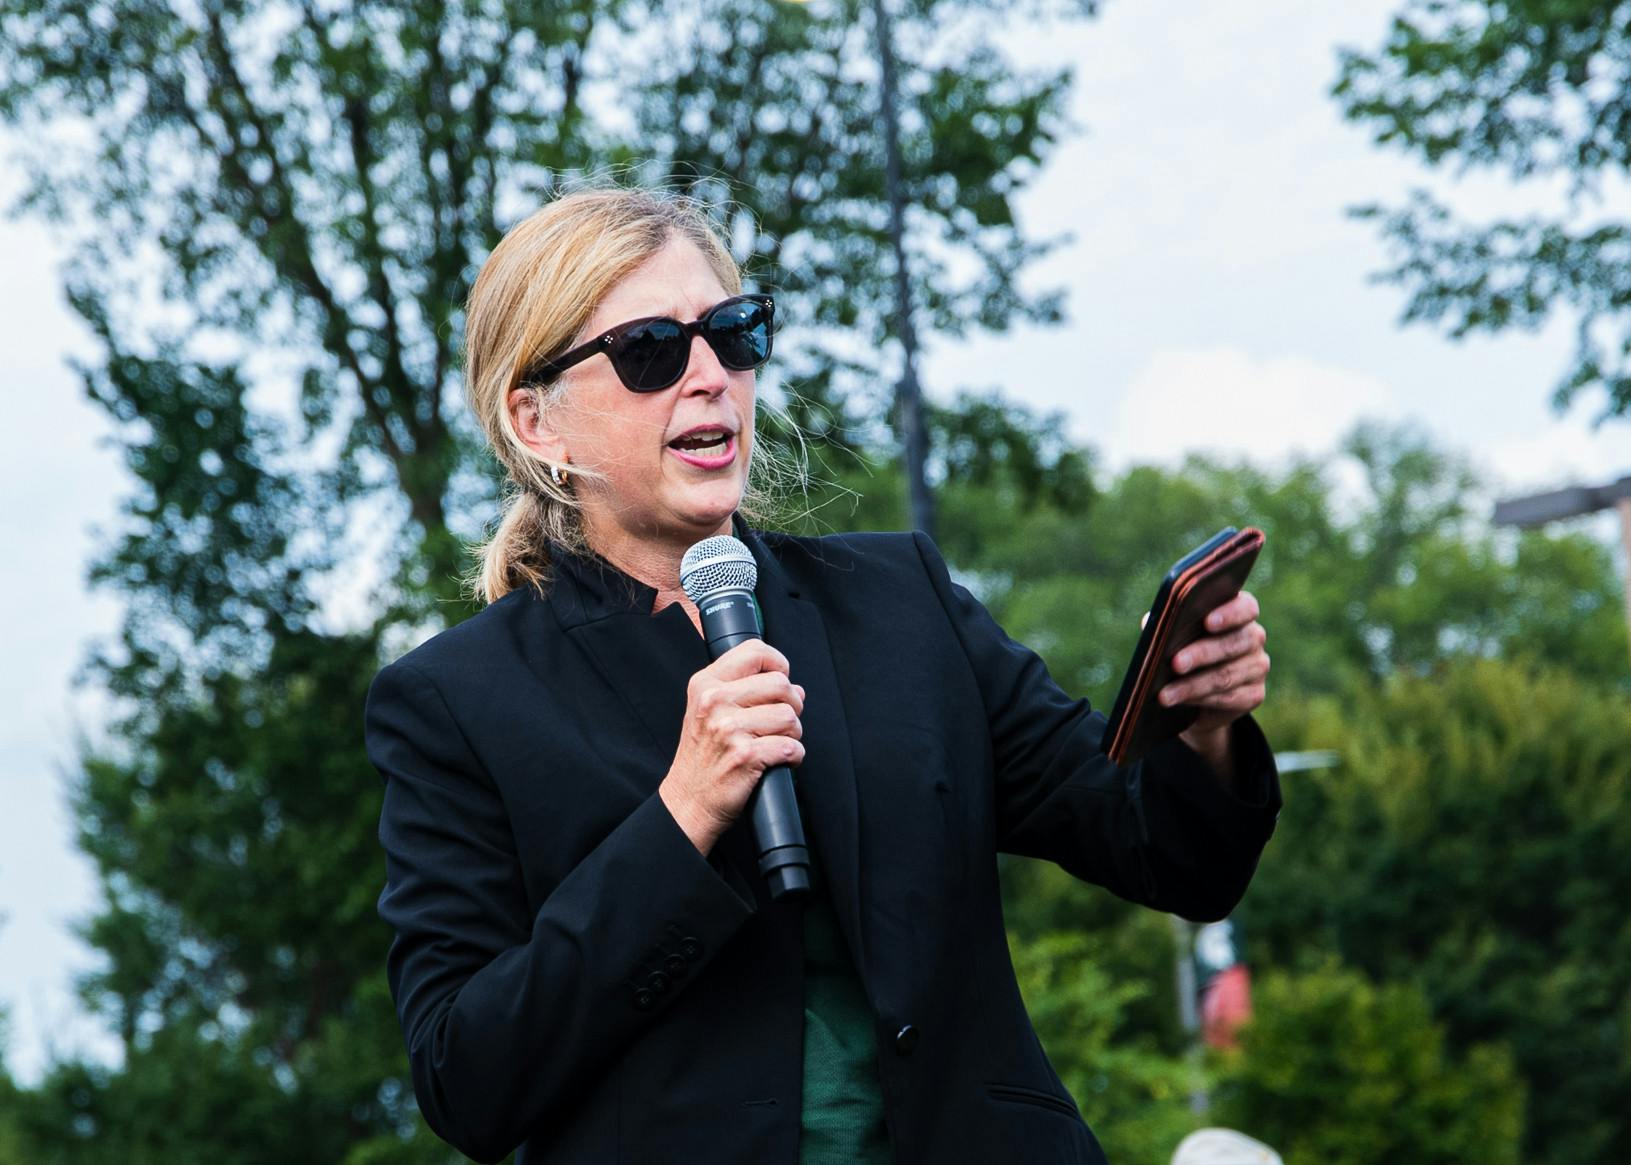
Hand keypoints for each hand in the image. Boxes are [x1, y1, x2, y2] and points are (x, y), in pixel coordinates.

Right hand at [659, 640, 805, 855]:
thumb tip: (795, 688)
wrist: (688, 801)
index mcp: (706, 684)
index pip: (755, 651)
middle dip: (792, 705)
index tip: (780, 681)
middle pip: (781, 684)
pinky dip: (793, 756)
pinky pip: (790, 747)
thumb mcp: (708, 712)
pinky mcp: (745, 756)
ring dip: (792, 734)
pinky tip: (778, 760)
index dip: (778, 664)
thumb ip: (745, 691)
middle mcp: (714, 702)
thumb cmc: (702, 757)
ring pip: (790, 716)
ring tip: (775, 742)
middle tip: (780, 722)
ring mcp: (728, 729)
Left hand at [1160, 590, 1269, 773]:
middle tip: (1176, 663)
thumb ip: (1167, 624)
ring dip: (1192, 685)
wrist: (1196, 697)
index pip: (1245, 607)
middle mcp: (1254, 637)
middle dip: (1202, 654)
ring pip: (1226, 675)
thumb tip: (1149, 622)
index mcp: (1238, 612)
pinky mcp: (1254, 694)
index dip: (1230, 613)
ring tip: (1165, 694)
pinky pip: (1229, 697)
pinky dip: (1201, 700)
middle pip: (1233, 642)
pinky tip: (1180, 702)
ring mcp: (1257, 666)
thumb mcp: (1174, 636)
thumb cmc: (1183, 652)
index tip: (1207, 622)